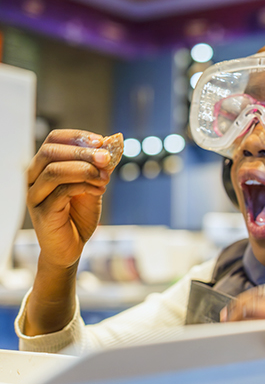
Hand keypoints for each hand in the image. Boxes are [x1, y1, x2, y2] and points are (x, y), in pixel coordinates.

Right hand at [26, 130, 112, 268]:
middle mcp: (33, 178)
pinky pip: (61, 191)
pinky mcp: (42, 212)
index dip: (77, 136)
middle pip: (50, 152)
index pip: (53, 140)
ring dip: (84, 170)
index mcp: (43, 167)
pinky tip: (99, 189)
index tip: (101, 141)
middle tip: (106, 158)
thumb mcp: (92, 186)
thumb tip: (113, 145)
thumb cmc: (79, 215)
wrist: (72, 247)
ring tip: (104, 178)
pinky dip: (84, 186)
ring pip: (54, 170)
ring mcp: (35, 195)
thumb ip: (98, 168)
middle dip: (82, 152)